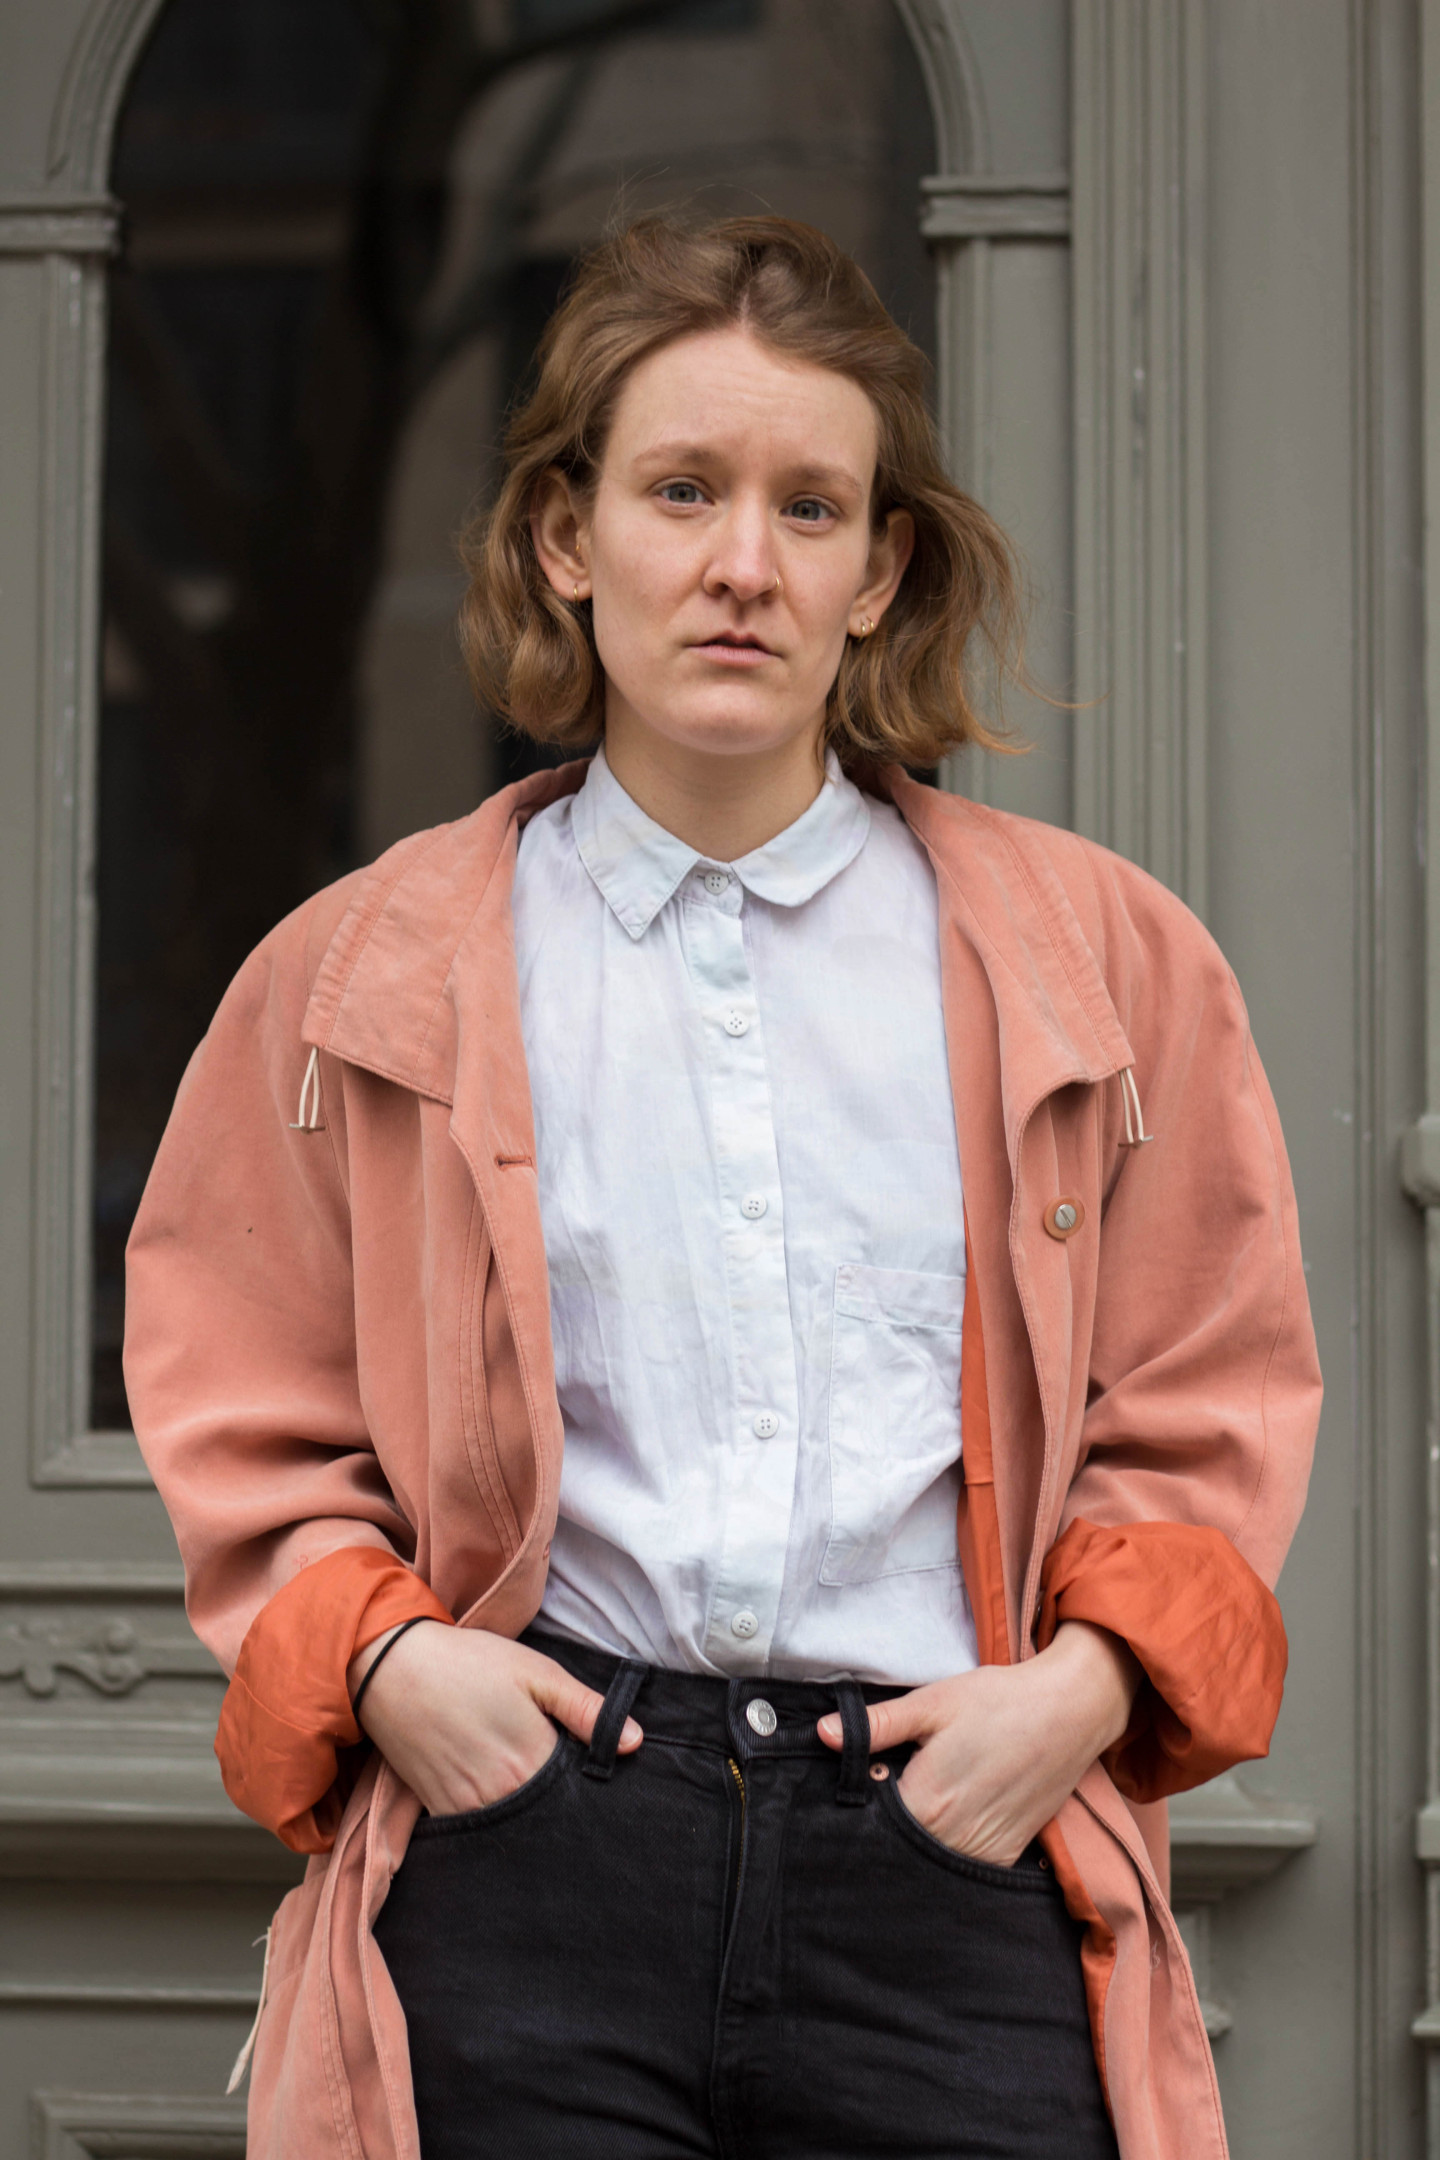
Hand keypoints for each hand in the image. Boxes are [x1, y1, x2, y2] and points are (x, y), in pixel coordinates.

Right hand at [347, 1624, 641, 1817]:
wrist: (390, 1667)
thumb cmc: (469, 1663)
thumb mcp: (536, 1672)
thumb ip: (586, 1710)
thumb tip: (635, 1743)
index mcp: (533, 1762)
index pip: (578, 1796)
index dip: (590, 1789)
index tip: (597, 1782)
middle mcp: (502, 1796)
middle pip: (547, 1819)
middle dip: (562, 1812)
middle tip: (569, 1793)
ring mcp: (467, 1808)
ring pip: (513, 1831)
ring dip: (529, 1821)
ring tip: (537, 1800)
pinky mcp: (439, 1810)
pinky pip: (477, 1833)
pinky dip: (494, 1825)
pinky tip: (502, 1805)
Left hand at [817, 1622, 1140, 1865]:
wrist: (1070, 1711)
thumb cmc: (997, 1701)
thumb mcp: (932, 1703)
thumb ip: (877, 1725)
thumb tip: (823, 1734)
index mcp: (926, 1802)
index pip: (871, 1826)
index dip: (856, 1809)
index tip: (854, 1788)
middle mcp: (953, 1838)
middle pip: (899, 1850)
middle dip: (884, 1830)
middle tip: (885, 1794)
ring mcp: (983, 1851)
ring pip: (930, 1865)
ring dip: (915, 1846)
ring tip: (921, 1804)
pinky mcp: (1007, 1854)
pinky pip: (964, 1868)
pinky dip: (948, 1854)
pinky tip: (946, 1824)